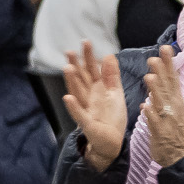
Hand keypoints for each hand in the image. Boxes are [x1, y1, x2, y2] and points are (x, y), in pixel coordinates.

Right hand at [62, 41, 128, 169]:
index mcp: (97, 89)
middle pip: (81, 78)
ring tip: (67, 68)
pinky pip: (79, 114)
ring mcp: (86, 109)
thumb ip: (112, 76)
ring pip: (77, 92)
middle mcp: (88, 96)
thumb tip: (109, 55)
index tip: (86, 42)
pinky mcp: (87, 123)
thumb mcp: (115, 93)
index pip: (91, 70)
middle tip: (70, 51)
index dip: (89, 57)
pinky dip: (74, 106)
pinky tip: (67, 98)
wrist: (112, 141)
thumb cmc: (112, 117)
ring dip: (72, 81)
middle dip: (76, 65)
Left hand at [139, 43, 183, 166]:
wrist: (181, 157)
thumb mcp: (173, 111)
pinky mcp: (162, 133)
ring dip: (156, 90)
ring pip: (161, 102)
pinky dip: (150, 115)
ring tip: (149, 76)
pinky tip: (144, 107)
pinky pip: (155, 123)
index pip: (173, 79)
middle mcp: (174, 108)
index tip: (165, 49)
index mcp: (176, 101)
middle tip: (156, 57)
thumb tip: (155, 83)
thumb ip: (163, 97)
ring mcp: (168, 120)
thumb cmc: (175, 133)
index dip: (169, 64)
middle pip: (168, 87)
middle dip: (162, 71)